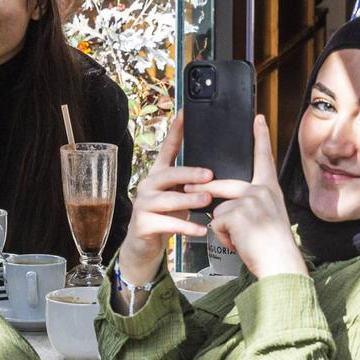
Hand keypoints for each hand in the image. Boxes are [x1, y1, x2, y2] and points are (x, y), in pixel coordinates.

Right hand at [117, 113, 213, 281]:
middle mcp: (148, 185)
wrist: (144, 246)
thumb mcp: (177, 196)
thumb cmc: (166, 217)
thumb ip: (190, 183)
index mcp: (159, 174)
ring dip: (189, 200)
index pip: (168, 148)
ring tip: (207, 200)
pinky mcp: (142, 224)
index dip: (177, 130)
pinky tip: (202, 229)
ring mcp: (143, 204)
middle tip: (210, 175)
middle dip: (190, 173)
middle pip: (169, 173)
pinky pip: (167, 224)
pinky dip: (187, 227)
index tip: (186, 113)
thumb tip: (216, 172)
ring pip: (168, 199)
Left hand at [203, 116, 307, 278]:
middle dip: (203, 189)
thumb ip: (250, 205)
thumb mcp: (267, 218)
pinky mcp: (238, 212)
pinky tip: (240, 243)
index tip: (258, 118)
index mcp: (270, 190)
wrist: (280, 264)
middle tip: (188, 189)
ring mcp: (250, 200)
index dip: (260, 137)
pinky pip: (217, 222)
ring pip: (218, 209)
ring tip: (242, 239)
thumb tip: (222, 205)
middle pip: (221, 184)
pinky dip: (223, 237)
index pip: (264, 158)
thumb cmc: (274, 248)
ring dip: (223, 228)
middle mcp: (262, 191)